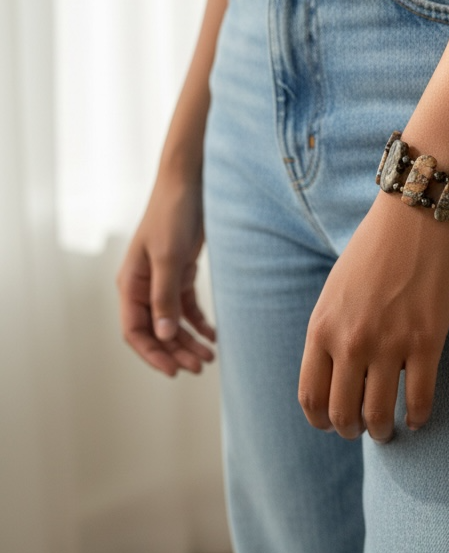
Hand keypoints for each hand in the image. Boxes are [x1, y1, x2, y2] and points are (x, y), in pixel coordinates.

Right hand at [116, 166, 216, 376]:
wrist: (188, 182)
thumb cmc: (173, 215)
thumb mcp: (168, 257)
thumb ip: (165, 296)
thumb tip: (162, 335)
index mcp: (130, 283)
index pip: (135, 331)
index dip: (152, 354)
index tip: (174, 371)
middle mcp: (142, 285)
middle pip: (155, 331)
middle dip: (175, 352)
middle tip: (199, 368)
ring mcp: (161, 279)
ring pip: (172, 322)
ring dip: (188, 341)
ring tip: (210, 357)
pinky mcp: (180, 272)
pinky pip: (185, 306)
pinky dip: (198, 322)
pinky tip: (214, 335)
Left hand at [298, 190, 448, 440]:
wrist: (414, 216)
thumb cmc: (374, 250)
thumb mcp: (334, 291)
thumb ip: (330, 332)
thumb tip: (336, 376)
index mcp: (321, 327)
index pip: (311, 397)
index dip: (321, 421)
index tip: (333, 424)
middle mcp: (350, 341)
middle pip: (342, 414)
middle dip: (352, 431)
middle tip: (364, 430)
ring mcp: (389, 343)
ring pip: (379, 415)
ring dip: (383, 432)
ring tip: (389, 430)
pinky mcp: (426, 340)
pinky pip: (420, 399)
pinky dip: (418, 417)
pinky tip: (418, 418)